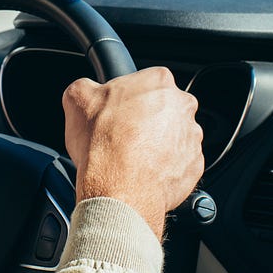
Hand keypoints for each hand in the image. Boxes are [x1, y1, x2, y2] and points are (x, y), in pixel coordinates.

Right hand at [62, 66, 203, 237]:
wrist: (118, 190)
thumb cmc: (102, 145)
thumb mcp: (77, 99)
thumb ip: (85, 86)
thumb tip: (87, 90)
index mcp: (158, 81)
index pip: (146, 82)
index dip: (128, 98)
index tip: (118, 111)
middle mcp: (182, 106)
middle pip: (163, 108)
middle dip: (146, 120)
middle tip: (123, 135)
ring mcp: (191, 137)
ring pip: (174, 136)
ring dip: (157, 144)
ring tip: (132, 157)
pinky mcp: (195, 165)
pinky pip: (180, 162)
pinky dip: (165, 167)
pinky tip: (145, 172)